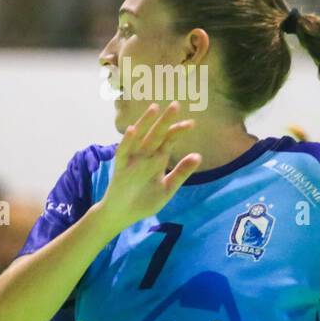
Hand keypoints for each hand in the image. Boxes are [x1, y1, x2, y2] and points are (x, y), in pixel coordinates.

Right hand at [96, 102, 200, 231]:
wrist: (123, 215)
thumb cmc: (145, 201)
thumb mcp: (167, 188)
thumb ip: (181, 173)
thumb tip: (198, 155)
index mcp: (157, 159)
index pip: (169, 141)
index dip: (178, 132)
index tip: (191, 123)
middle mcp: (145, 156)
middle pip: (156, 135)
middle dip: (165, 121)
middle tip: (176, 105)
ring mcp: (132, 160)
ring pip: (140, 138)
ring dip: (146, 123)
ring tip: (154, 108)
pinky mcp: (120, 167)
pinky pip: (123, 152)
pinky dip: (127, 141)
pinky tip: (132, 130)